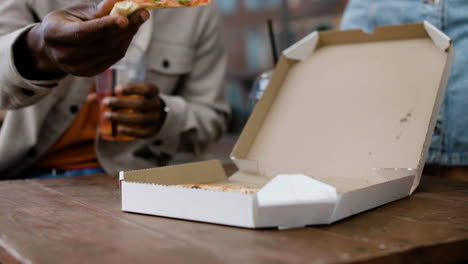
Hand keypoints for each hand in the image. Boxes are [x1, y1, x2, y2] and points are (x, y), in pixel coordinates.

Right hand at [16, 0, 149, 78]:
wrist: (52, 48)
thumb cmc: (65, 22)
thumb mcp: (74, 11)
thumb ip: (95, 9)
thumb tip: (116, 2)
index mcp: (55, 35)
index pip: (84, 32)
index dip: (105, 26)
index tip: (124, 18)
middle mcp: (65, 55)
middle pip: (102, 43)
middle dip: (126, 27)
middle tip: (143, 13)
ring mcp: (78, 68)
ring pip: (112, 50)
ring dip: (129, 34)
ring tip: (140, 18)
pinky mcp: (90, 73)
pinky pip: (114, 57)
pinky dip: (125, 42)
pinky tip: (131, 30)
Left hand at [103, 83, 166, 137]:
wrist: (155, 115)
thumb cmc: (138, 100)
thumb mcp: (133, 93)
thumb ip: (115, 93)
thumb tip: (92, 98)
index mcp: (153, 92)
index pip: (146, 89)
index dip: (132, 88)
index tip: (116, 89)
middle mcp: (156, 105)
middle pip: (141, 104)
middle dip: (122, 103)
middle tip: (105, 102)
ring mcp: (155, 119)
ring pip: (140, 119)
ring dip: (122, 117)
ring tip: (106, 116)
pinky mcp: (151, 131)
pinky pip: (142, 132)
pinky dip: (131, 131)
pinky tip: (119, 129)